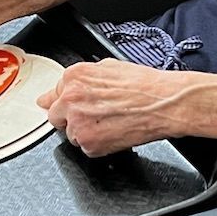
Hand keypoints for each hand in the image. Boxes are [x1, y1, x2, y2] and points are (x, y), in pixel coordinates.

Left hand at [37, 60, 192, 155]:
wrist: (164, 103)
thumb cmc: (144, 85)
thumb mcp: (109, 68)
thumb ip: (81, 79)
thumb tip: (66, 88)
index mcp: (74, 78)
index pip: (52, 95)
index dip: (63, 102)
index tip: (66, 108)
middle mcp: (71, 100)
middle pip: (56, 117)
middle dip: (70, 118)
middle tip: (94, 116)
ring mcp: (78, 124)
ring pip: (71, 134)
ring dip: (85, 132)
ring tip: (110, 122)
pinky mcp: (90, 144)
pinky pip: (86, 148)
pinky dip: (98, 144)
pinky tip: (114, 131)